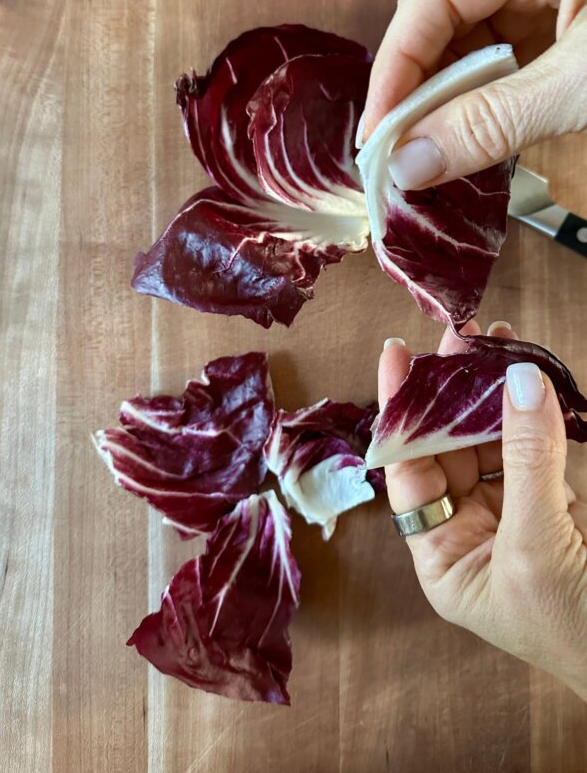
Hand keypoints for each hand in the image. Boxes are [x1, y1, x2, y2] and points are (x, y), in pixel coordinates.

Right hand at [363, 0, 586, 190]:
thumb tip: (409, 165)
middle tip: (398, 160)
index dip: (398, 65)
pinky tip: (471, 146)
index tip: (380, 137)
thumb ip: (495, 122)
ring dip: (448, 108)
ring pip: (473, 50)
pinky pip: (507, 70)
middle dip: (418, 91)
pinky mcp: (569, 38)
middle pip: (446, 20)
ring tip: (430, 162)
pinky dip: (485, 112)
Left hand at [380, 320, 586, 699]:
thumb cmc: (575, 629)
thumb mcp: (537, 548)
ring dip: (494, 393)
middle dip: (452, 392)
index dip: (401, 411)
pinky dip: (534, 414)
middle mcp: (469, 533)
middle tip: (461, 335)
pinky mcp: (555, 506)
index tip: (397, 354)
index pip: (406, 471)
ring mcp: (513, 517)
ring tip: (500, 341)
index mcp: (442, 557)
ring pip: (492, 442)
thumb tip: (519, 382)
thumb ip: (526, 462)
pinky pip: (535, 450)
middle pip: (447, 448)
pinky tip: (533, 376)